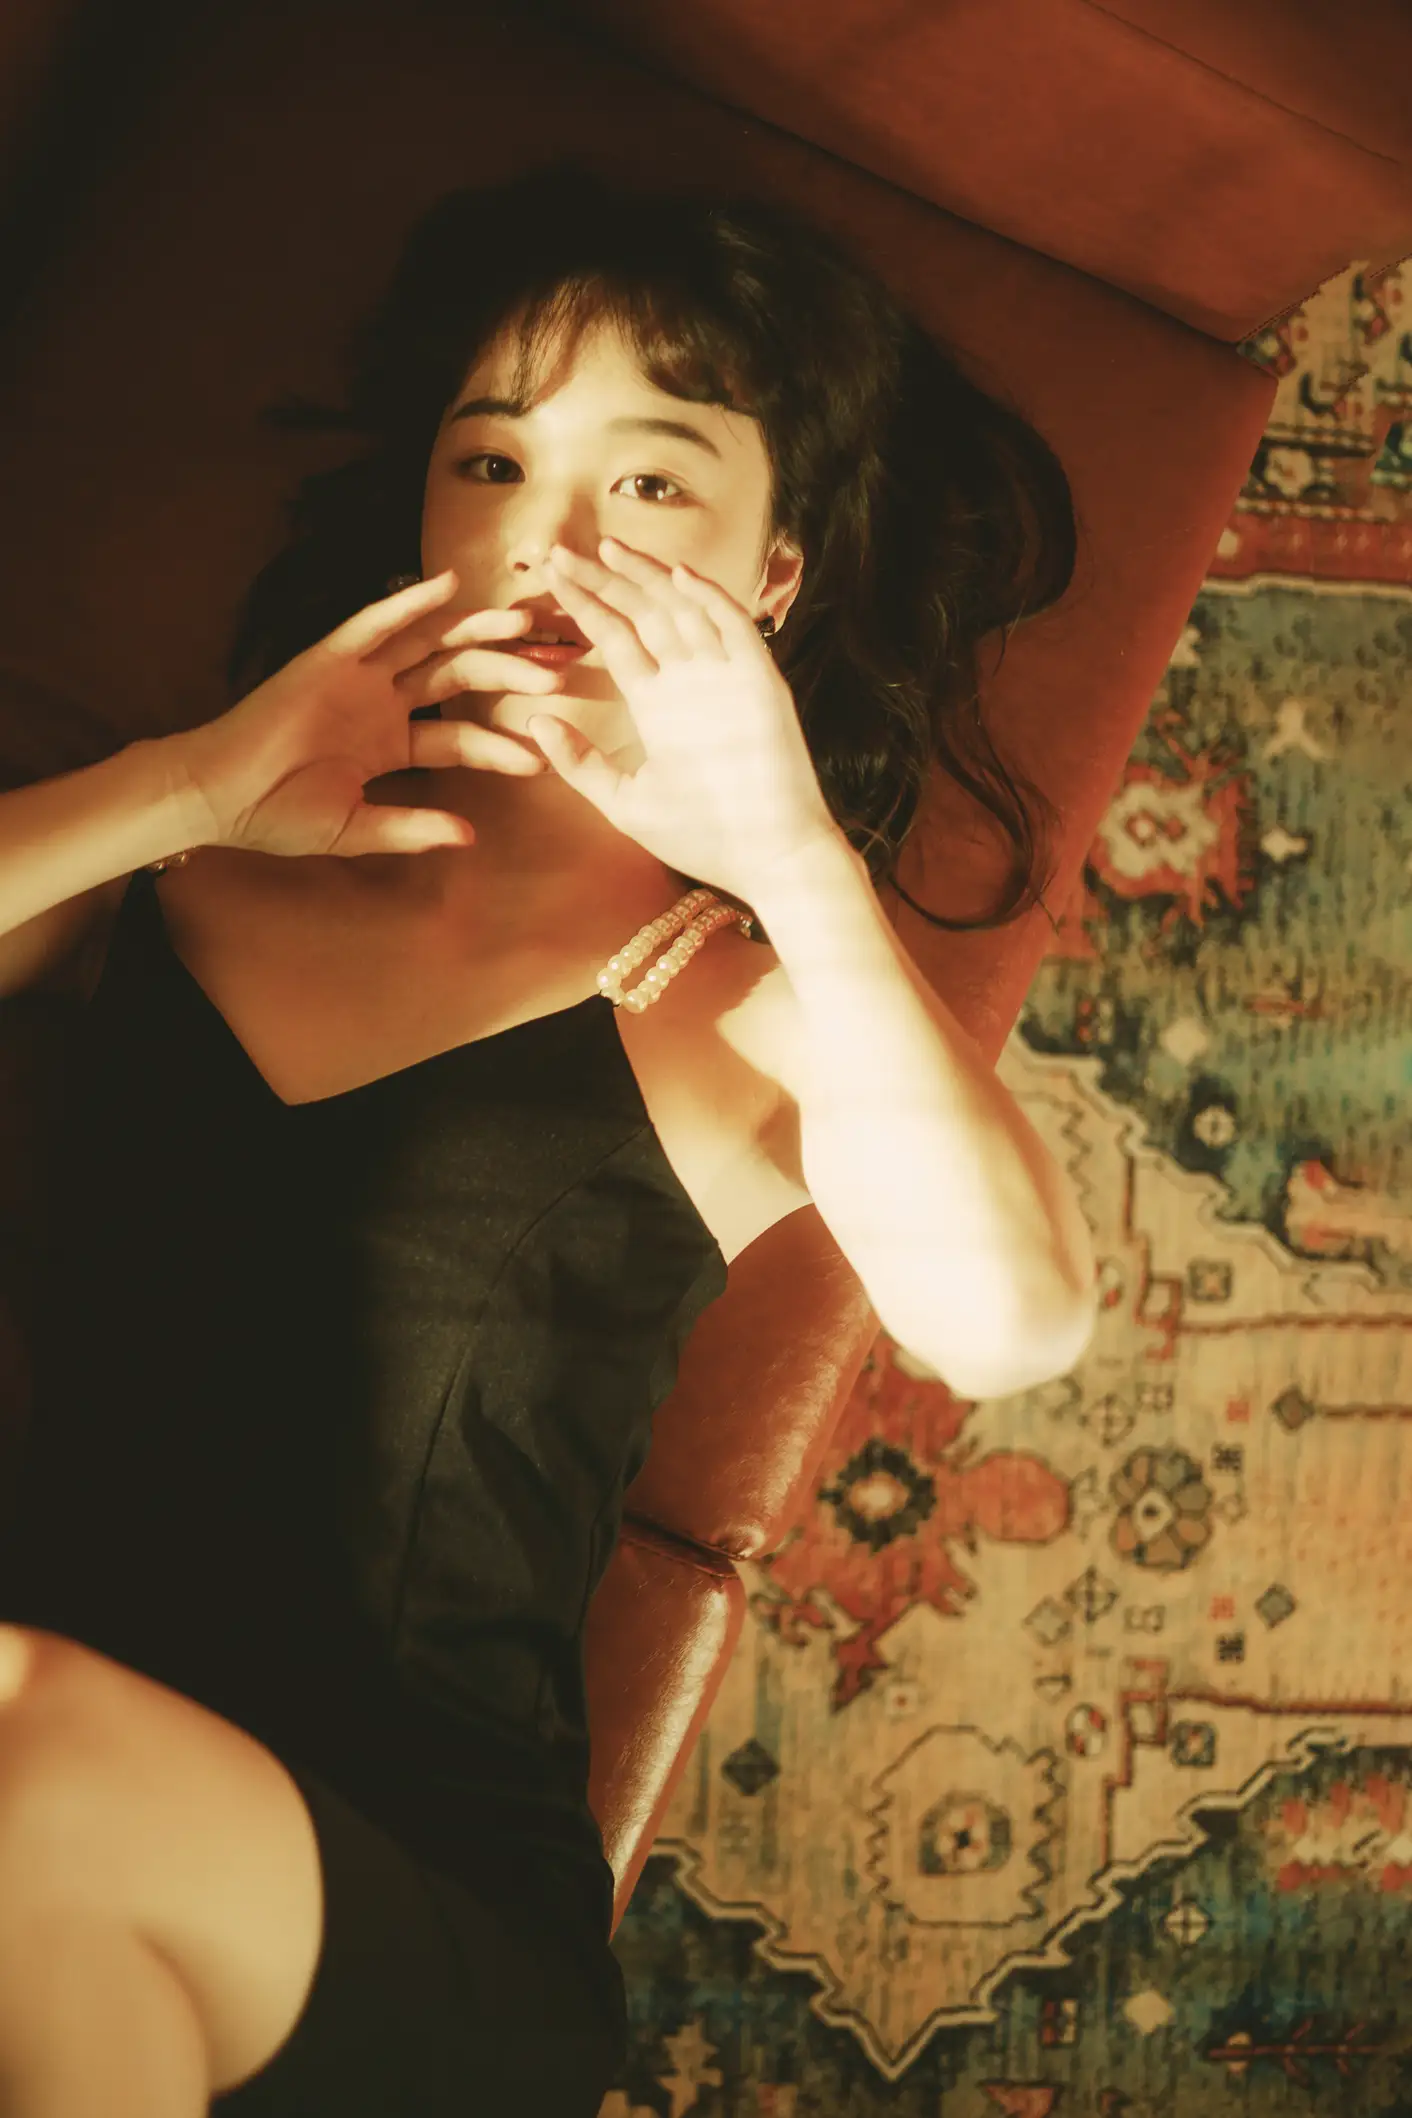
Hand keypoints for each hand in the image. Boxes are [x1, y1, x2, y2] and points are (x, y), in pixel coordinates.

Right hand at [176, 572, 562, 858]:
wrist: (218, 795)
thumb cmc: (277, 816)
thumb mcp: (355, 828)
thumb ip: (411, 829)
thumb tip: (469, 837)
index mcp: (391, 743)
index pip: (460, 737)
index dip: (500, 745)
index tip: (542, 757)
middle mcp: (382, 702)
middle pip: (459, 677)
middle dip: (509, 674)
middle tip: (558, 676)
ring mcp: (357, 676)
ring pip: (429, 643)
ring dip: (476, 632)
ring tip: (523, 626)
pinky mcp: (327, 657)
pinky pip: (374, 623)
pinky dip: (409, 603)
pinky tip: (447, 586)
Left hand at [523, 538, 840, 902]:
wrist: (769, 861)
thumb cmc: (704, 838)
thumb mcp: (625, 801)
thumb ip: (581, 762)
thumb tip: (536, 720)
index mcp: (657, 704)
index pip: (616, 638)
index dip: (585, 605)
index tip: (549, 577)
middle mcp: (689, 680)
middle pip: (642, 613)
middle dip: (604, 581)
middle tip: (560, 552)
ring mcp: (725, 676)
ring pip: (683, 608)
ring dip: (648, 577)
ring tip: (606, 549)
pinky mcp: (761, 682)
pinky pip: (735, 628)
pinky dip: (710, 599)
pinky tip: (677, 575)